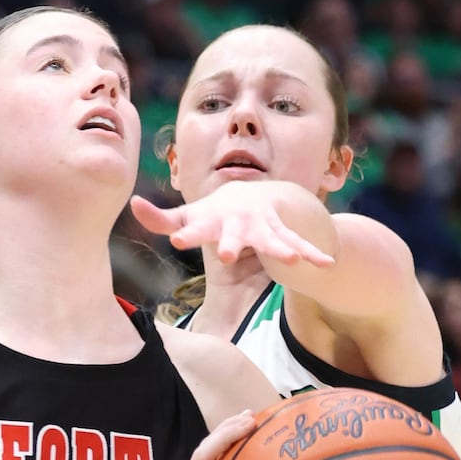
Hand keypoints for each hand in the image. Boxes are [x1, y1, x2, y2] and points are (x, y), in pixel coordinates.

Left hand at [130, 185, 334, 266]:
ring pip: (273, 240)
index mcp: (213, 221)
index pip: (196, 227)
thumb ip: (162, 218)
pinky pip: (300, 245)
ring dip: (282, 248)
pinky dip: (313, 253)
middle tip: (227, 255)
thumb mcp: (189, 215)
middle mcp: (239, 224)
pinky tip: (328, 262)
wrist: (254, 197)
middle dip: (232, 244)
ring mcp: (263, 229)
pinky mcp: (283, 234)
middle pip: (235, 236)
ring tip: (291, 259)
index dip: (187, 232)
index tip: (178, 240)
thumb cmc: (214, 212)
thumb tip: (132, 204)